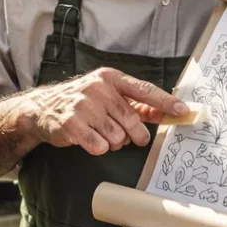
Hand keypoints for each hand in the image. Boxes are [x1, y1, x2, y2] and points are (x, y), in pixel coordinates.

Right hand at [26, 67, 188, 155]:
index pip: (144, 90)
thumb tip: (167, 112)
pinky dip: (98, 148)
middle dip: (134, 135)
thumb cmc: (82, 103)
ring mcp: (84, 105)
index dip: (165, 102)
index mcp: (110, 78)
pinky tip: (88, 139)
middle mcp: (98, 89)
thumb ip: (136, 103)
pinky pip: (100, 147)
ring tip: (100, 134)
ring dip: (113, 142)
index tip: (183, 111)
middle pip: (132, 121)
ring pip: (117, 137)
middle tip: (125, 137)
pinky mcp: (73, 123)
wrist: (43, 110)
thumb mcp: (108, 95)